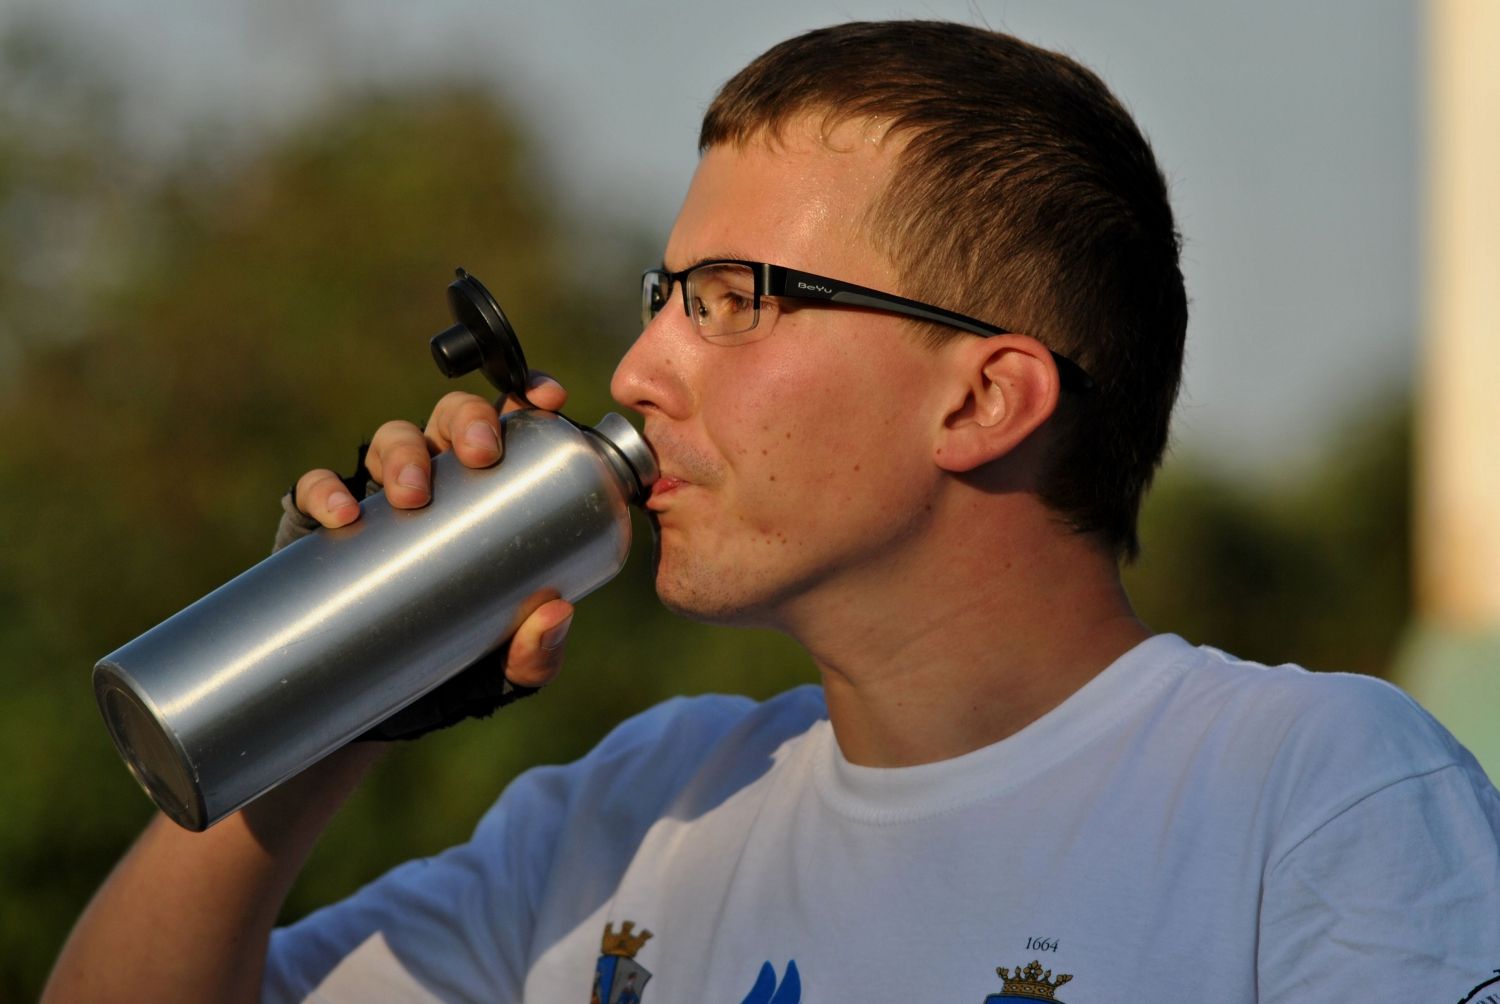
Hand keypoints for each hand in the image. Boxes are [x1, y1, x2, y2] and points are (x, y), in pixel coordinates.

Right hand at [288, 374, 575, 720]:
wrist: (386, 708)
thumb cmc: (465, 661)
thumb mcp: (512, 665)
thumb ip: (539, 647)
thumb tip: (556, 614)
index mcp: (494, 488)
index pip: (513, 423)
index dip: (530, 396)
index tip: (550, 400)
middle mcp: (440, 477)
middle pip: (451, 418)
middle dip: (467, 421)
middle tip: (482, 455)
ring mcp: (380, 495)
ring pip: (390, 439)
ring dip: (403, 453)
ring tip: (412, 493)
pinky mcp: (324, 526)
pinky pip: (317, 488)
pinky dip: (326, 492)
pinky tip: (343, 515)